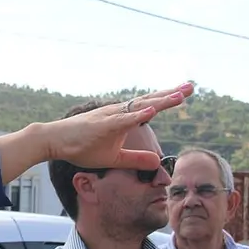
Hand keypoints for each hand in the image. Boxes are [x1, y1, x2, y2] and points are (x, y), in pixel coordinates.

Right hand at [43, 83, 193, 168]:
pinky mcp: (102, 125)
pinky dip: (138, 116)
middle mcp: (119, 112)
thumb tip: (157, 161)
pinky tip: (152, 111)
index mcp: (123, 118)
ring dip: (160, 101)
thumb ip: (136, 158)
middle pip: (150, 101)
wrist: (55, 141)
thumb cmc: (82, 147)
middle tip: (192, 86)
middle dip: (172, 94)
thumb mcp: (115, 157)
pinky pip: (123, 120)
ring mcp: (111, 117)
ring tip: (180, 95)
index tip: (186, 92)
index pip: (150, 106)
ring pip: (140, 107)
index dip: (168, 99)